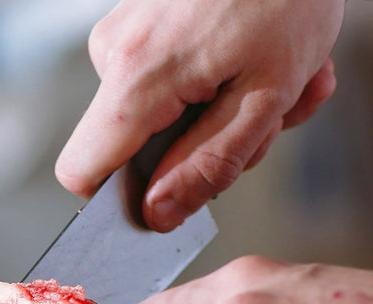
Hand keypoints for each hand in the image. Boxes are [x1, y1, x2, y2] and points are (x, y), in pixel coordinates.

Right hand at [56, 0, 341, 231]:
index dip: (122, 201)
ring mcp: (127, 29)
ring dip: (236, 107)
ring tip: (288, 72)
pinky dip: (230, 76)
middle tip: (278, 111)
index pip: (83, 171)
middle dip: (214, 142)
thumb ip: (208, 164)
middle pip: (140, 146)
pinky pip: (177, 75)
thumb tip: (157, 214)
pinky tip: (272, 51)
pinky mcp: (145, 17)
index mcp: (137, 76)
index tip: (175, 198)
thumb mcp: (266, 94)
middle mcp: (116, 51)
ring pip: (168, 112)